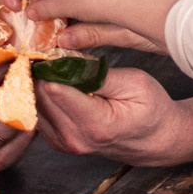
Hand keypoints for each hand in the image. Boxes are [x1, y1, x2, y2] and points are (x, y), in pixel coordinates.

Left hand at [31, 67, 192, 164]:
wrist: (157, 140)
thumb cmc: (152, 110)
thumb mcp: (135, 84)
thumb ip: (99, 75)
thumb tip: (66, 62)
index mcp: (96, 125)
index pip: (56, 91)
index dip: (50, 65)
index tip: (50, 49)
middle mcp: (75, 138)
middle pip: (40, 96)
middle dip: (42, 72)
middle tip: (47, 51)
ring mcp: (65, 144)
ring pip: (36, 105)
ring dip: (39, 84)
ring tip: (52, 66)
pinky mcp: (58, 142)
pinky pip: (39, 114)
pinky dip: (42, 97)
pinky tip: (54, 83)